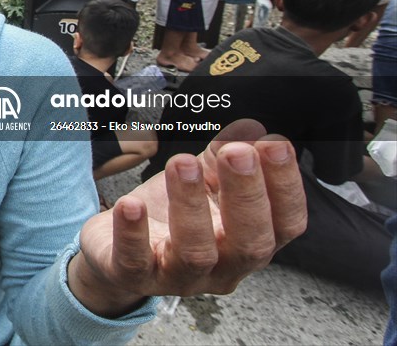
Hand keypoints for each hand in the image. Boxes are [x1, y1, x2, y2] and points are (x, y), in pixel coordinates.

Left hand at [70, 120, 305, 316]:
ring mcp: (180, 277)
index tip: (274, 144)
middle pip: (250, 243)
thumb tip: (253, 129)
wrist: (120, 248)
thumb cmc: (173, 214)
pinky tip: (131, 204)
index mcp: (251, 241)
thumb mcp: (204, 181)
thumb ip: (225, 156)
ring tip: (182, 162)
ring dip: (190, 205)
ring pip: (194, 252)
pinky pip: (135, 261)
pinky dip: (133, 233)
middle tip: (236, 153)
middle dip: (246, 195)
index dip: (285, 186)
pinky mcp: (136, 276)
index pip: (285, 223)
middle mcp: (224, 267)